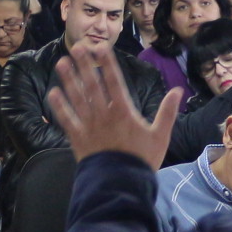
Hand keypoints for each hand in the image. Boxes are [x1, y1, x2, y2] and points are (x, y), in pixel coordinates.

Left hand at [49, 47, 184, 168]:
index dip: (106, 63)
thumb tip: (178, 91)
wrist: (121, 184)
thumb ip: (167, 112)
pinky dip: (59, 106)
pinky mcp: (78, 138)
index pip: (114, 81)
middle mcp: (104, 114)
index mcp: (123, 111)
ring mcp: (89, 125)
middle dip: (85, 64)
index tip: (100, 47)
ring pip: (77, 98)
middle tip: (78, 47)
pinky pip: (66, 119)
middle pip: (93, 84)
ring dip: (69, 79)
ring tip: (62, 62)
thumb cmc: (142, 160)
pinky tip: (53, 93)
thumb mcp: (160, 135)